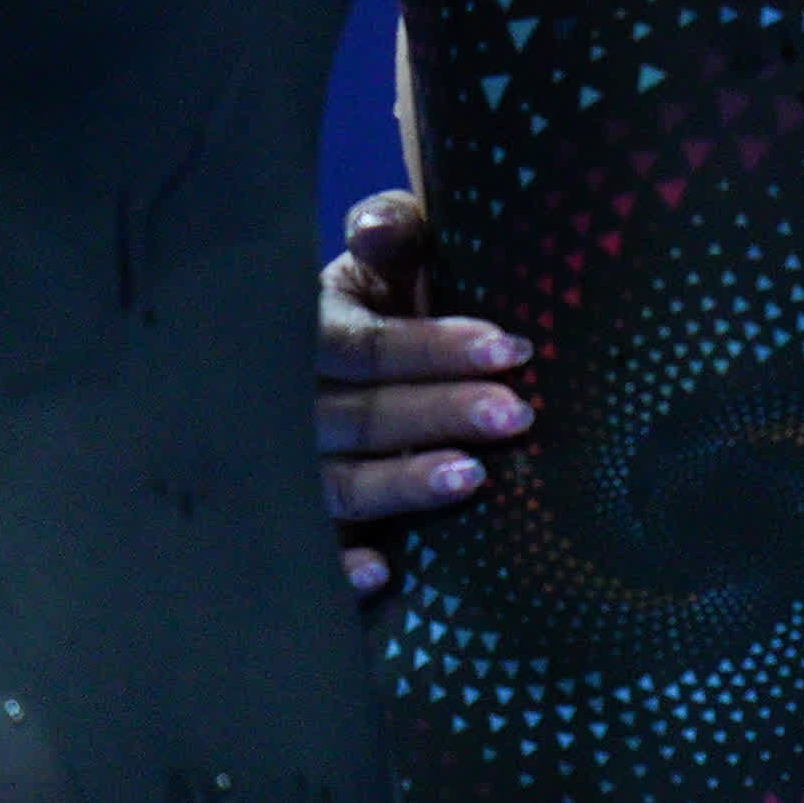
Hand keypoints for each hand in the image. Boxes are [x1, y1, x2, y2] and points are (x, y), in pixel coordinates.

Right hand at [316, 190, 532, 596]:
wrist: (324, 373)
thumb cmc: (373, 312)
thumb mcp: (378, 267)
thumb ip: (390, 235)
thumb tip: (379, 228)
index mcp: (307, 335)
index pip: (366, 348)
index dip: (434, 349)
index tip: (509, 349)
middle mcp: (287, 409)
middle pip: (358, 418)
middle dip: (438, 414)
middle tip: (517, 415)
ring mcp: (286, 475)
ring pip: (337, 486)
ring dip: (403, 484)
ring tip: (474, 478)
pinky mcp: (299, 531)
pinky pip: (311, 555)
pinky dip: (338, 568)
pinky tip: (382, 575)